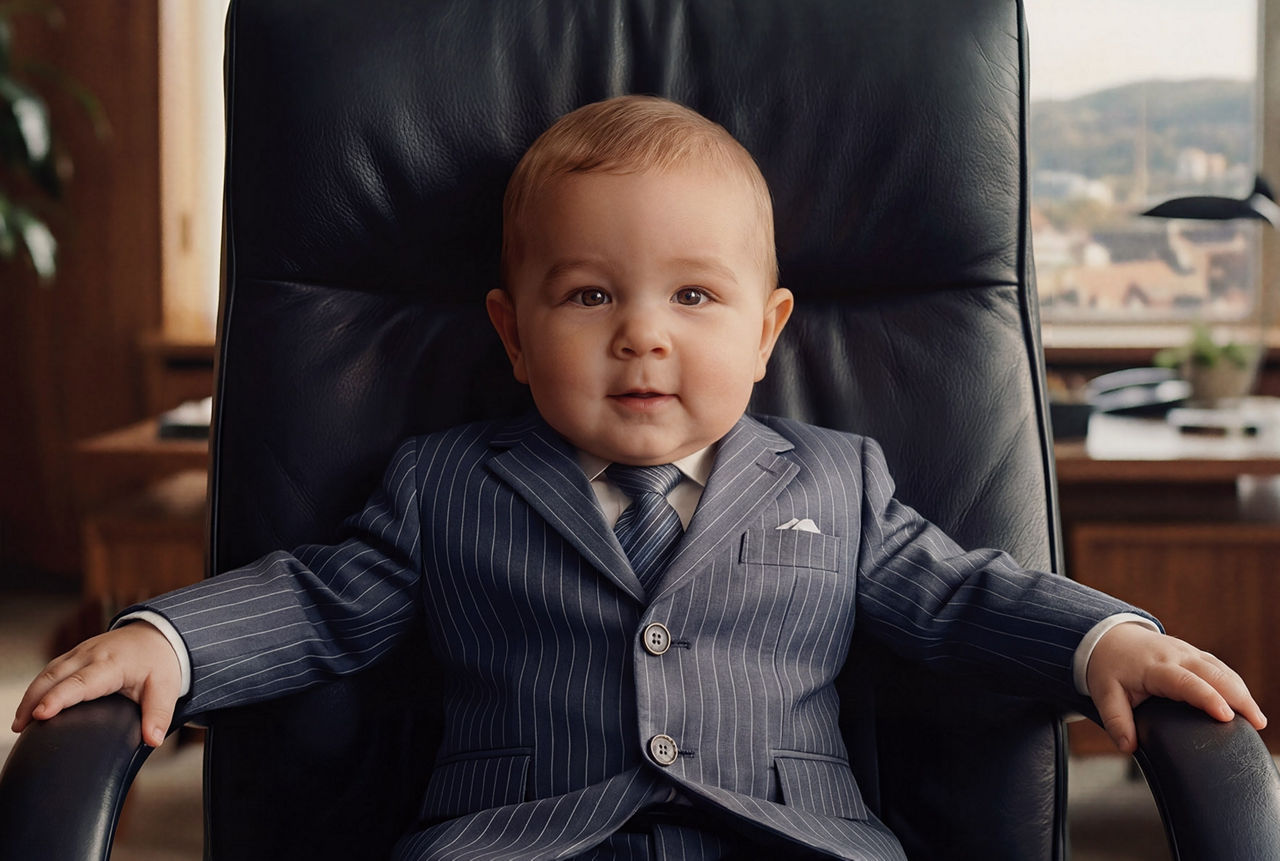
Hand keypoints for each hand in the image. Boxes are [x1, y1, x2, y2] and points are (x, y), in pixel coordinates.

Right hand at [11, 622, 181, 747]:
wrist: (159, 635)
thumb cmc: (160, 664)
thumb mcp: (167, 689)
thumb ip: (158, 715)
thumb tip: (153, 740)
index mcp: (113, 664)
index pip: (81, 682)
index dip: (59, 697)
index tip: (41, 714)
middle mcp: (92, 655)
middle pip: (55, 676)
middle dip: (34, 700)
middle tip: (20, 728)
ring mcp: (81, 652)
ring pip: (49, 672)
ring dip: (31, 695)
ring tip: (19, 724)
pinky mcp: (75, 655)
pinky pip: (51, 670)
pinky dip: (37, 687)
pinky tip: (29, 708)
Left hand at [1087, 623, 1266, 753]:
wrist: (1110, 637)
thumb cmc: (1109, 668)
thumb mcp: (1104, 694)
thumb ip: (1116, 721)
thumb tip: (1128, 747)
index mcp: (1154, 667)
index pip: (1185, 681)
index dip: (1207, 697)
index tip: (1226, 716)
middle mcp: (1174, 656)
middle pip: (1213, 673)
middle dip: (1237, 697)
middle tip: (1256, 723)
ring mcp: (1187, 652)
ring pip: (1221, 669)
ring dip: (1241, 691)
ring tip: (1257, 719)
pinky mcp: (1194, 653)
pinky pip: (1220, 666)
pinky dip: (1236, 684)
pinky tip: (1246, 702)